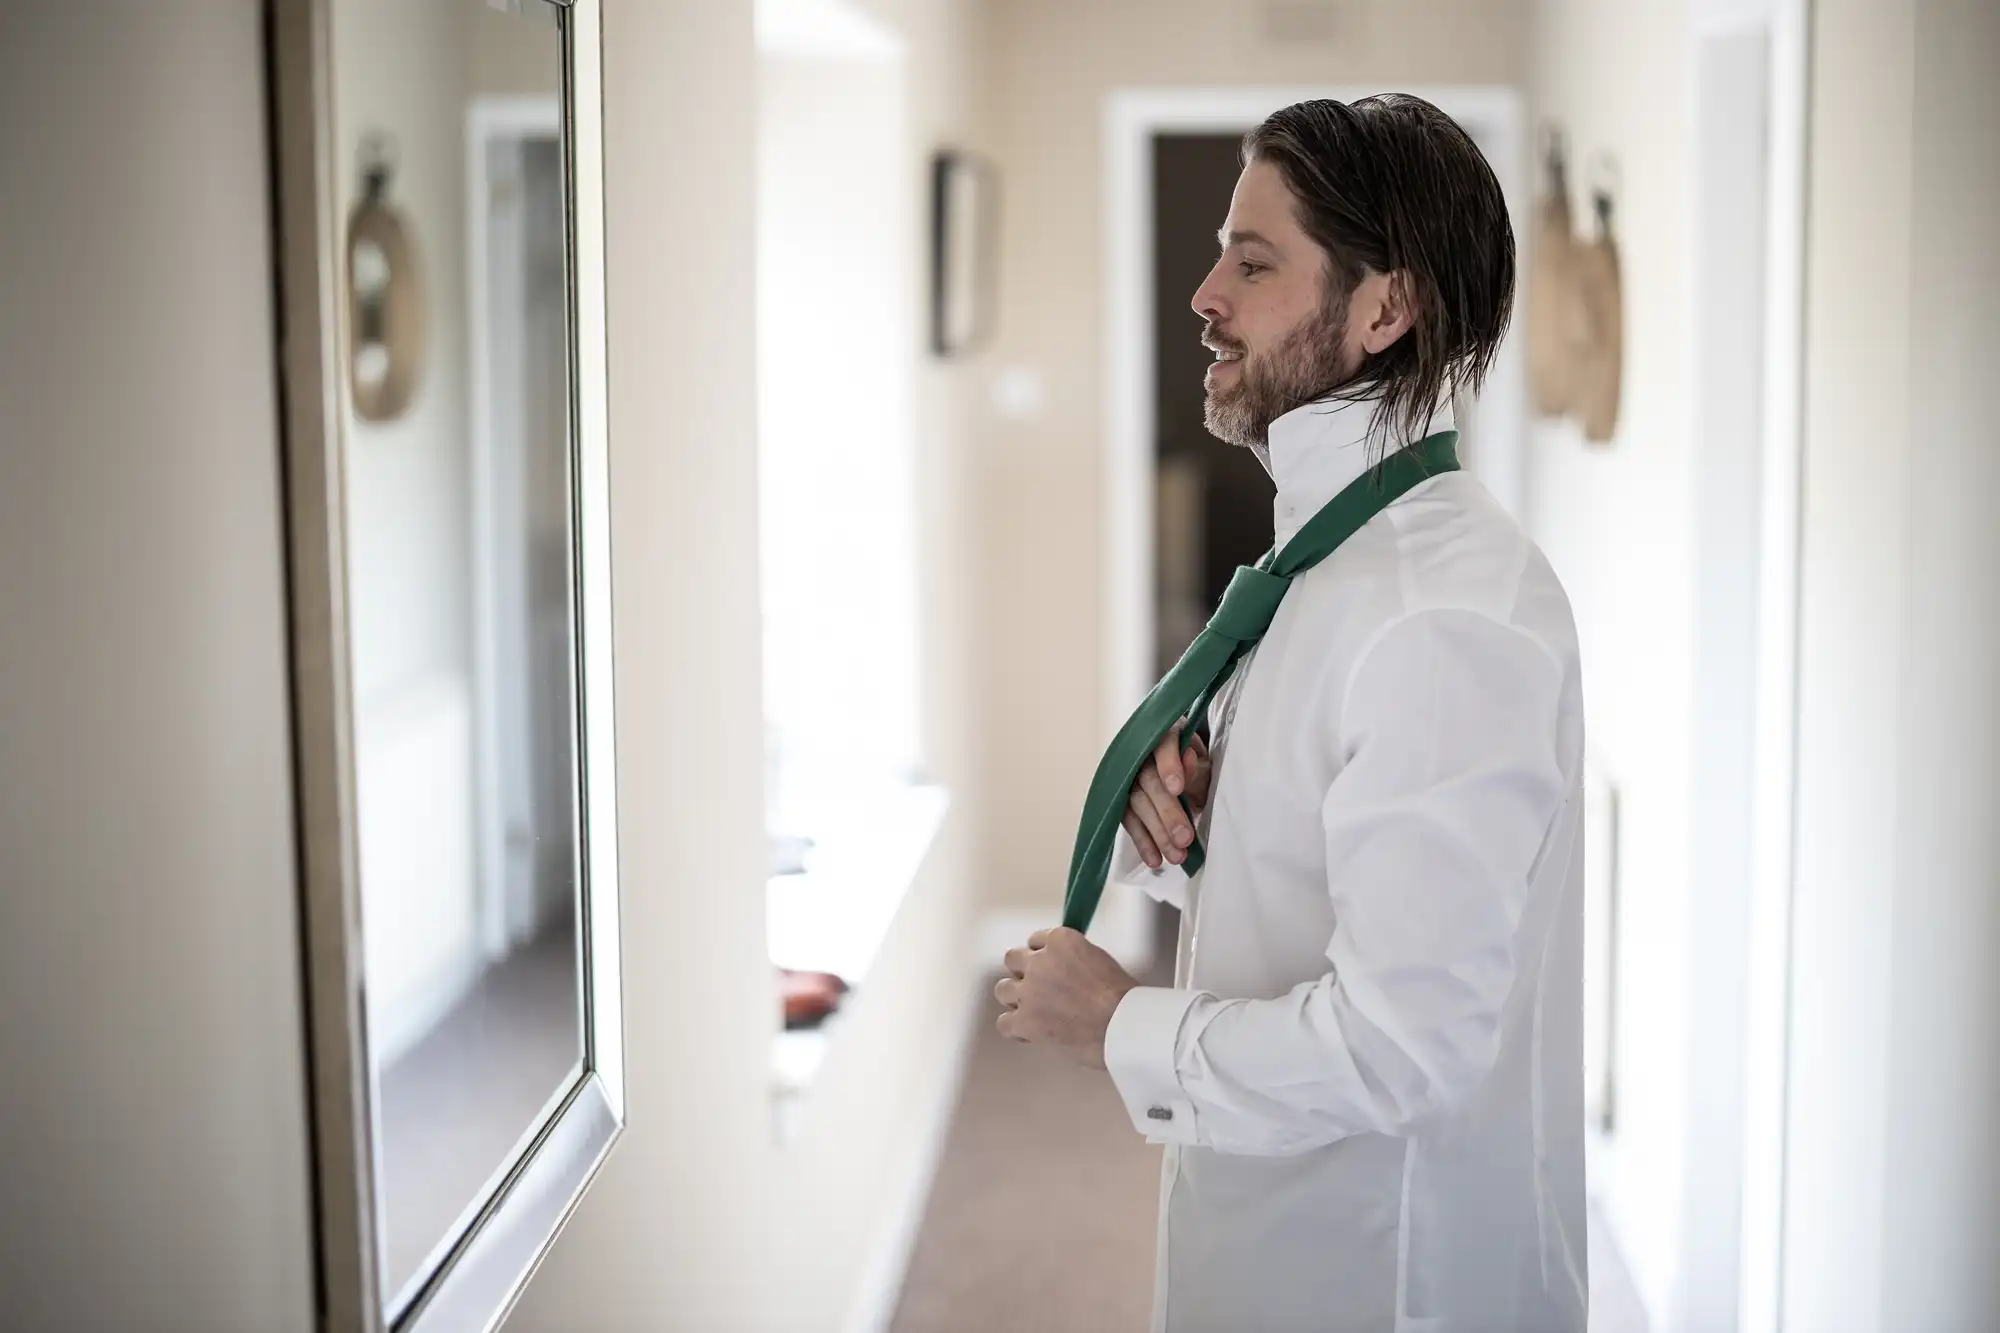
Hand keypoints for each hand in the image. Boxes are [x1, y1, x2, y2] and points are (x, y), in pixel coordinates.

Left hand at [994, 928, 1138, 1068]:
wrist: (1122, 1027)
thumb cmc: (1123, 998)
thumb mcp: (1100, 961)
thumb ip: (1075, 959)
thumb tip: (1065, 970)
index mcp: (1061, 940)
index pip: (1037, 939)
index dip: (1043, 955)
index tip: (1051, 967)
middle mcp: (1039, 961)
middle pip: (1013, 959)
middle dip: (1024, 972)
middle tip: (1040, 988)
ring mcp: (1028, 991)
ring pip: (1002, 989)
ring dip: (1015, 998)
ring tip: (1033, 1011)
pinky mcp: (1024, 1021)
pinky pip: (1004, 1022)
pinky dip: (1016, 1028)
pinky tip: (1030, 1033)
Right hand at [1122, 718, 1211, 869]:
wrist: (1184, 765)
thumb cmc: (1198, 762)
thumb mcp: (1205, 761)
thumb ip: (1197, 766)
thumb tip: (1188, 761)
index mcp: (1165, 732)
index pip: (1162, 745)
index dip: (1169, 766)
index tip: (1177, 789)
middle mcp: (1141, 752)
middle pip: (1148, 781)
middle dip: (1167, 812)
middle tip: (1184, 838)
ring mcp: (1128, 776)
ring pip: (1137, 804)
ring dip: (1157, 833)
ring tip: (1176, 856)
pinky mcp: (1122, 800)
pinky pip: (1130, 821)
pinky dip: (1143, 842)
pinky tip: (1155, 860)